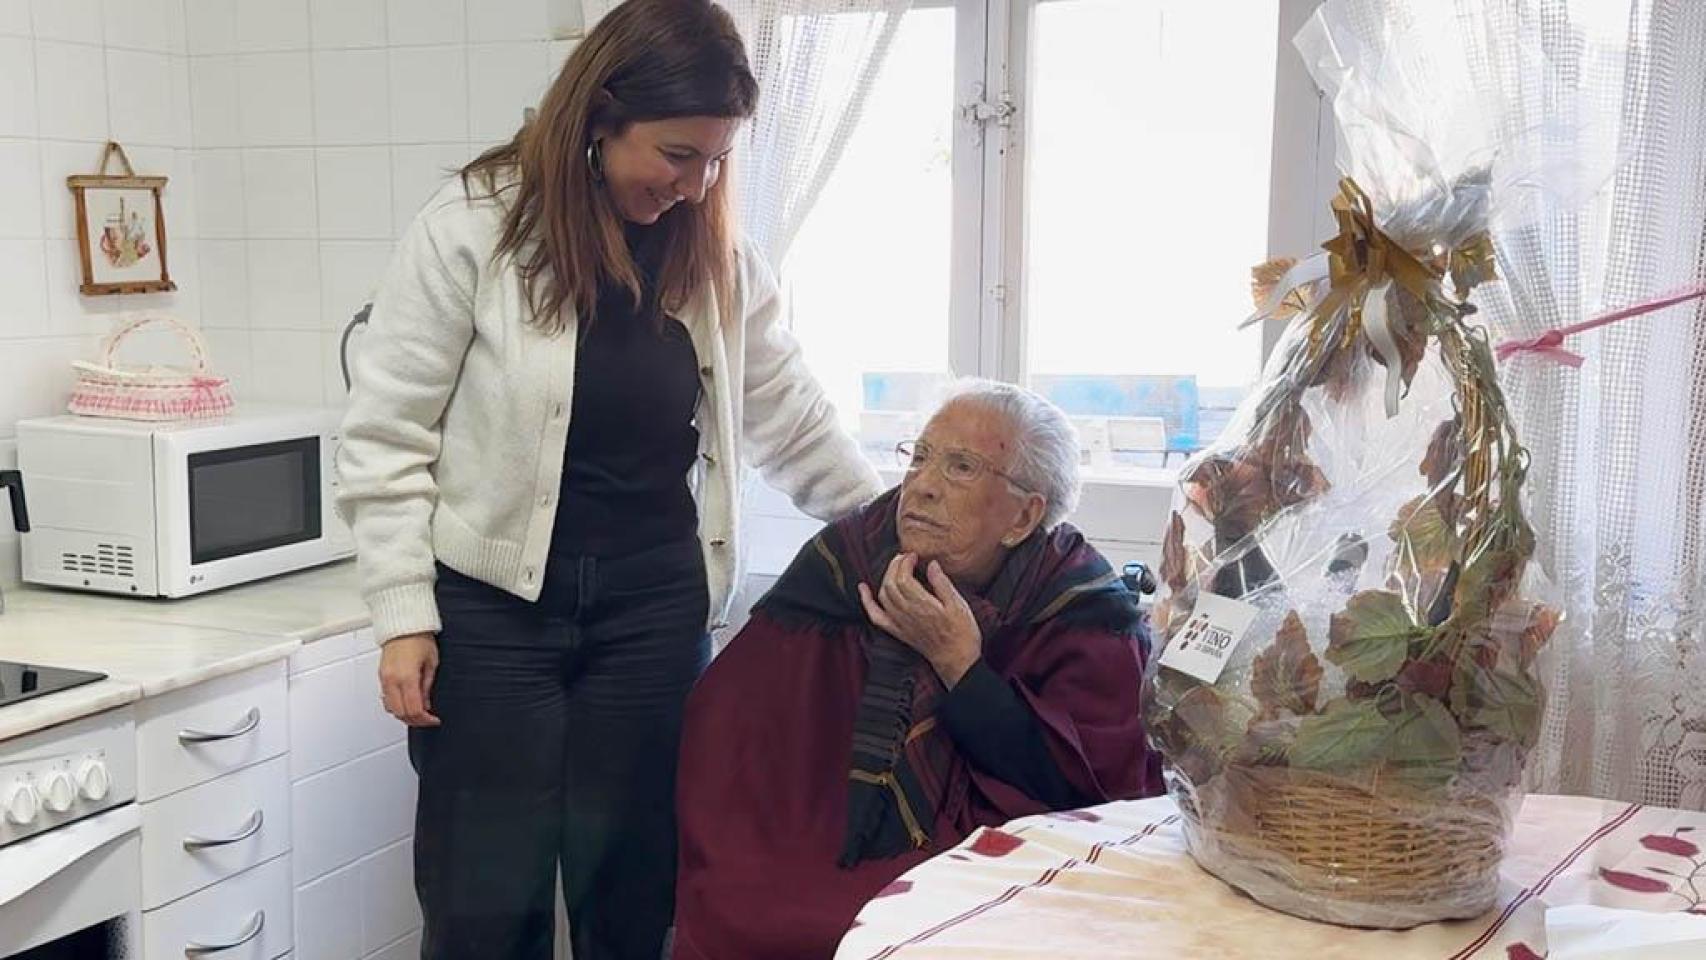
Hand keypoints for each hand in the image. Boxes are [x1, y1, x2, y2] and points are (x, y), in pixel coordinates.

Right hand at [379, 633, 440, 726]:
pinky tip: (406, 703)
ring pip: (391, 709)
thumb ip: (427, 686)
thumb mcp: (431, 663)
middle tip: (427, 719)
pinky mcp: (381, 677)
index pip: (413, 710)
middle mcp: (392, 680)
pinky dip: (396, 706)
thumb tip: (426, 705)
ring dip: (404, 714)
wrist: (403, 625)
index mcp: (407, 677)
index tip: (434, 720)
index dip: (425, 720)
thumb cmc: (419, 639)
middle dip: (415, 720)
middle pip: (400, 713)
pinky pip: (386, 699)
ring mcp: (384, 679)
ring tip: (418, 712)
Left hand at [858, 554, 981, 686]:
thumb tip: (932, 564)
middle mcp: (906, 613)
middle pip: (890, 584)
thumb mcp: (958, 605)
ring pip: (883, 595)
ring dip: (886, 577)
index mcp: (922, 605)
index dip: (905, 562)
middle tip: (904, 556)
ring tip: (895, 567)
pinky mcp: (897, 631)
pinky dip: (867, 601)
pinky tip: (863, 589)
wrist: (956, 659)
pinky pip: (875, 616)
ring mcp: (899, 623)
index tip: (913, 555)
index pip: (903, 578)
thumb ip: (942, 584)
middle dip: (895, 566)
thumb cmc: (962, 632)